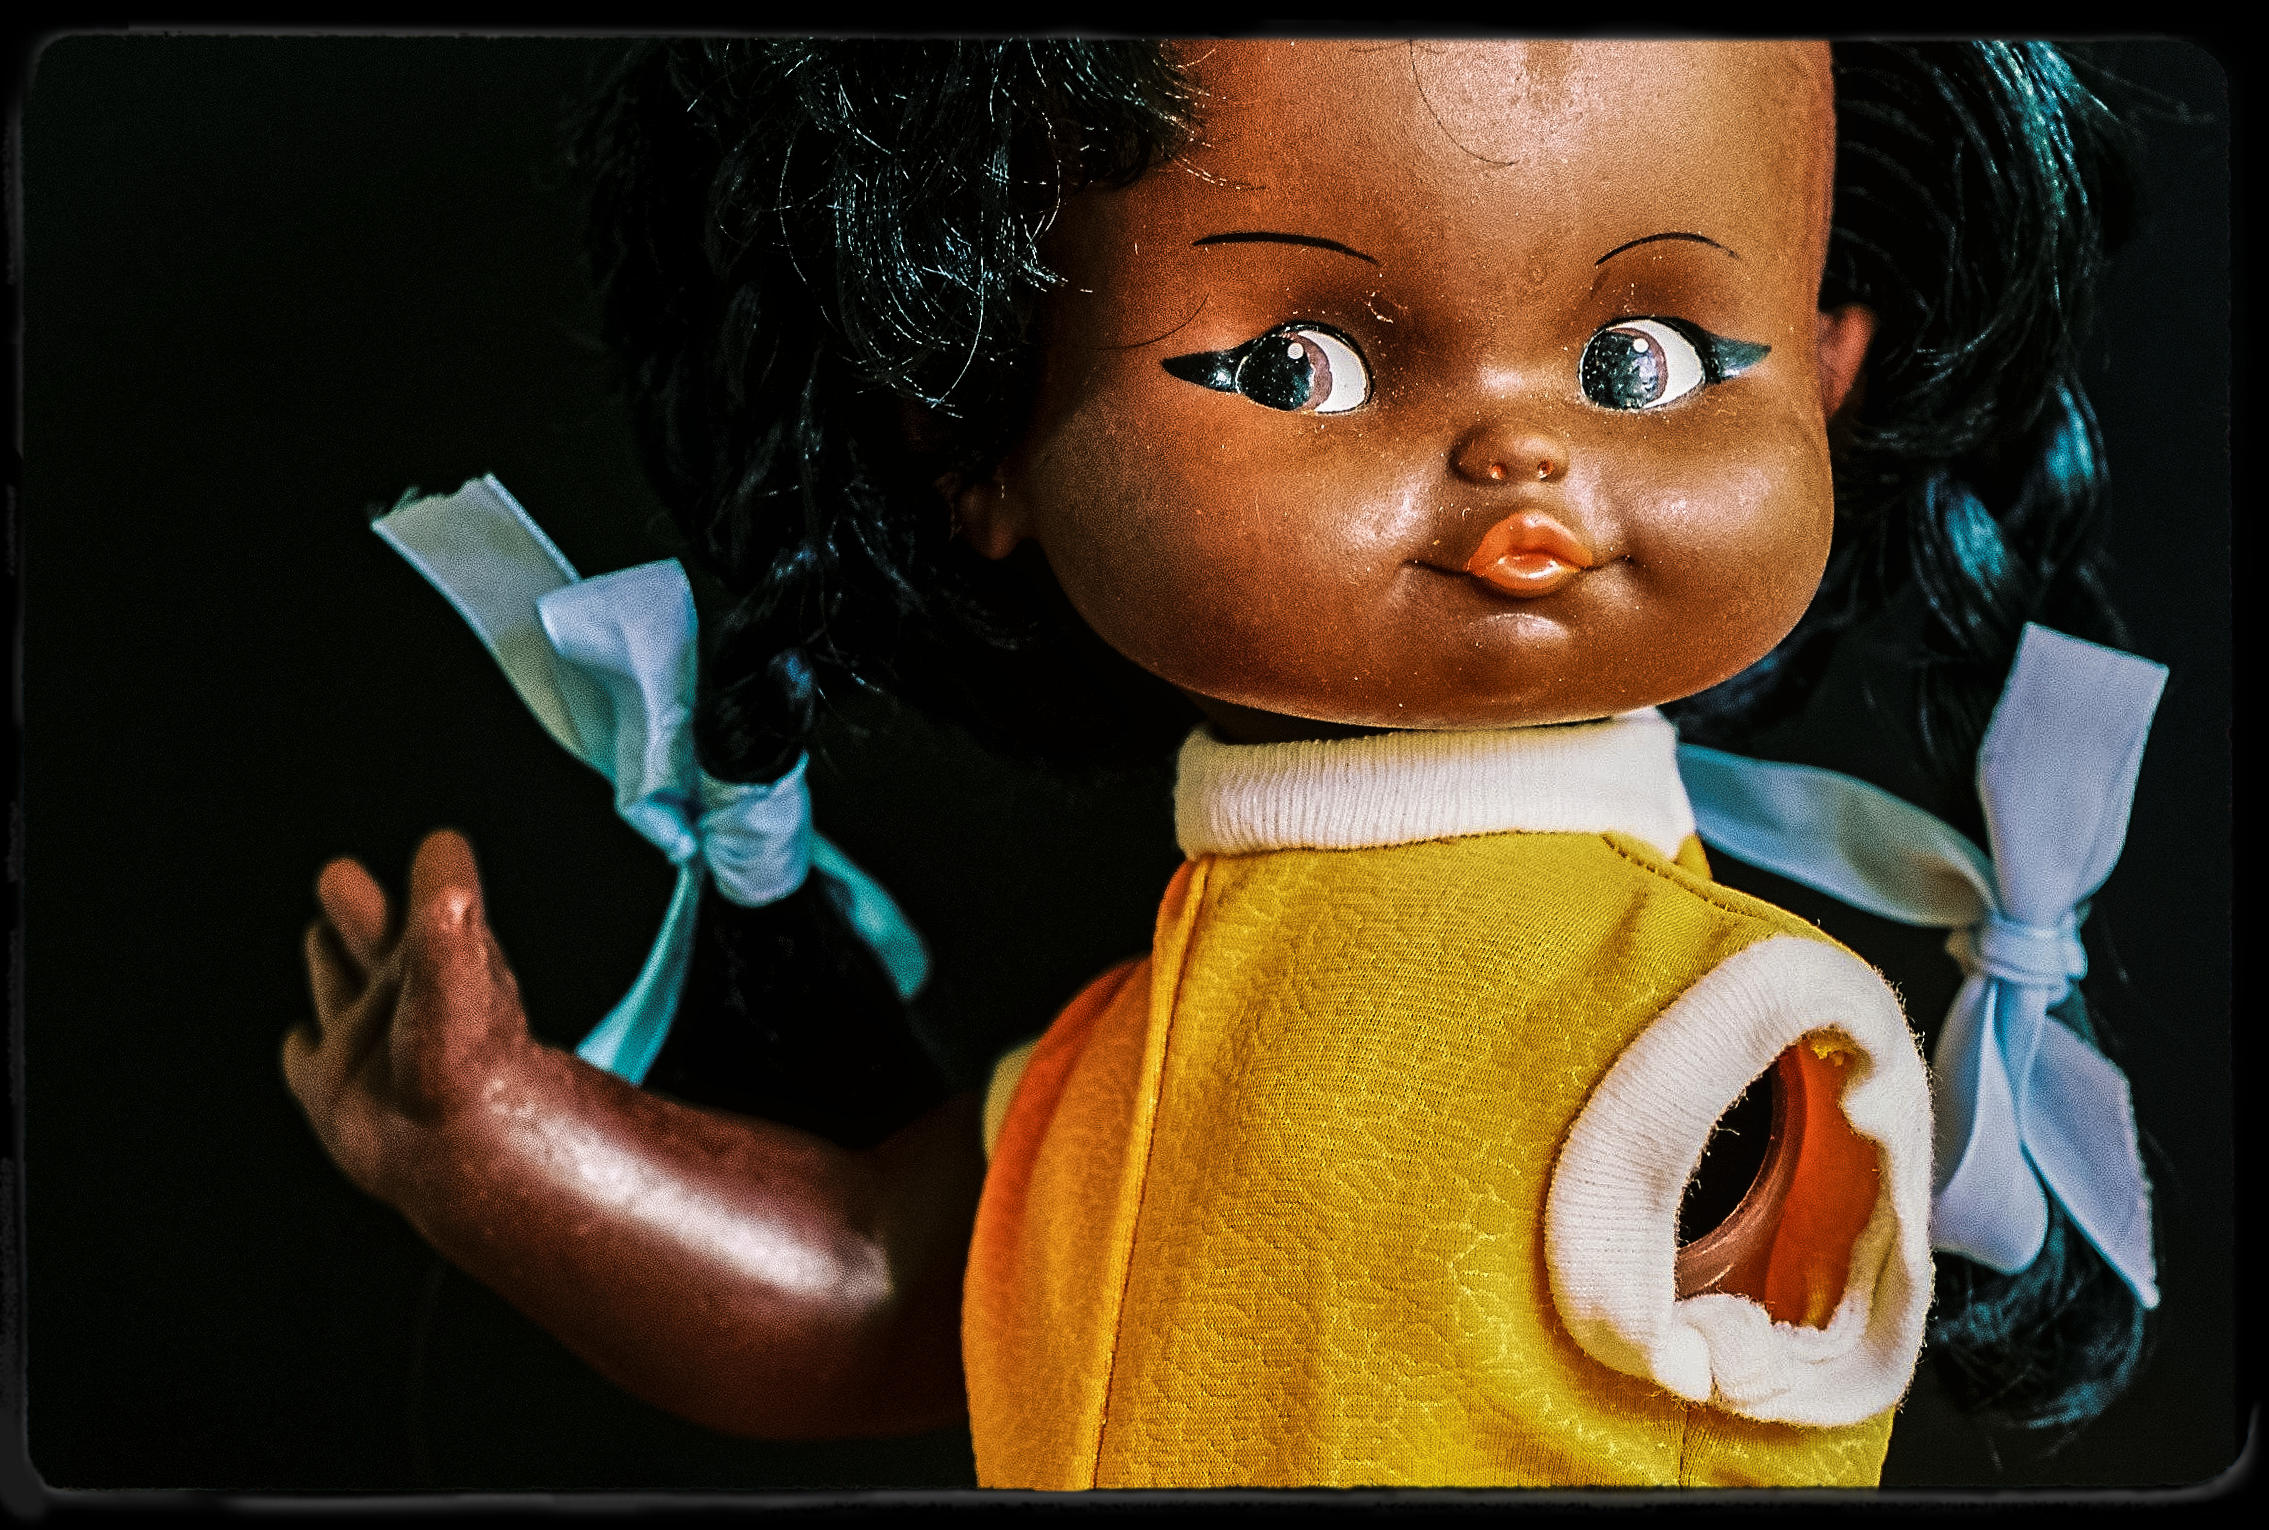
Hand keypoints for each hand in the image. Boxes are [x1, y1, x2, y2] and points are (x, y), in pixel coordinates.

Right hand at [285, 829, 534, 1205]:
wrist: (452, 1158)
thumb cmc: (464, 1064)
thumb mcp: (454, 968)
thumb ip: (446, 907)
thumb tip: (443, 843)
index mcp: (435, 964)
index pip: (426, 912)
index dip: (425, 886)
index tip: (434, 850)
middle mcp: (399, 1002)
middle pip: (373, 943)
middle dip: (358, 911)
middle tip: (341, 878)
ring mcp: (363, 1045)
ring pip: (340, 989)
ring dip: (331, 963)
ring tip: (323, 934)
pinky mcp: (330, 1088)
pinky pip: (308, 1058)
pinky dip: (304, 1046)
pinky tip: (301, 1038)